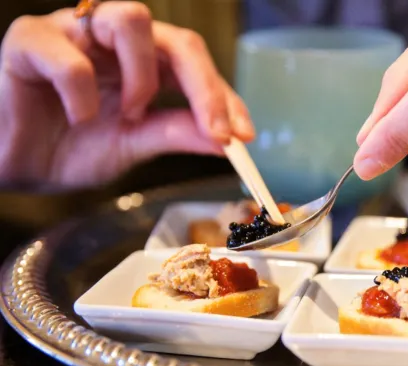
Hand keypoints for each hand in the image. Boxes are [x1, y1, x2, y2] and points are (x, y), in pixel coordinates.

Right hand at [0, 1, 253, 186]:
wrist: (13, 164)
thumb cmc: (69, 147)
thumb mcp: (134, 144)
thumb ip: (176, 134)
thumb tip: (227, 139)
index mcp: (142, 62)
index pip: (196, 65)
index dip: (225, 97)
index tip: (245, 136)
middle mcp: (114, 40)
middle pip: (177, 38)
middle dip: (206, 87)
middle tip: (219, 132)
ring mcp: (74, 33)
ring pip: (131, 19)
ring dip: (144, 77)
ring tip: (130, 115)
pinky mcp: (30, 41)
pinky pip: (71, 58)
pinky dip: (84, 95)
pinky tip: (78, 117)